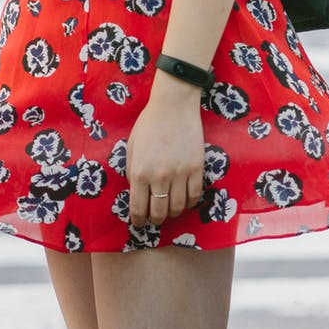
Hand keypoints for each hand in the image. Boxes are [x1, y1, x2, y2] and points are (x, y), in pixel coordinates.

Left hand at [125, 79, 206, 228]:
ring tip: (170, 211)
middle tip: (155, 219)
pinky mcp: (197, 168)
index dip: (138, 221)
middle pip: (158, 212)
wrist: (173, 106)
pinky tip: (185, 200)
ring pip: (178, 207)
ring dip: (173, 213)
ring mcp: (180, 174)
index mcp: (139, 172)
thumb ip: (132, 171)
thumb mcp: (131, 147)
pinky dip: (190, 203)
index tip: (139, 223)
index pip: (137, 208)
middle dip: (155, 220)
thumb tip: (137, 193)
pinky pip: (195, 196)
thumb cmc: (149, 124)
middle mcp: (159, 177)